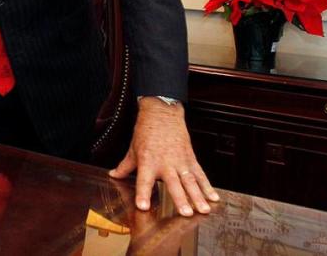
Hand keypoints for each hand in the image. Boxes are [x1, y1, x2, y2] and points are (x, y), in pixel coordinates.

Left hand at [108, 98, 218, 216]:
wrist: (162, 113)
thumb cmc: (146, 131)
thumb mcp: (133, 149)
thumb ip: (124, 166)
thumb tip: (113, 175)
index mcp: (147, 161)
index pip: (144, 181)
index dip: (143, 194)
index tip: (143, 206)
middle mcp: (165, 163)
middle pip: (173, 184)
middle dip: (180, 199)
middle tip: (186, 213)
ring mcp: (180, 161)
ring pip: (190, 181)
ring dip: (198, 196)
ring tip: (204, 210)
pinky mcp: (190, 158)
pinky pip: (200, 175)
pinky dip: (208, 187)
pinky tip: (213, 198)